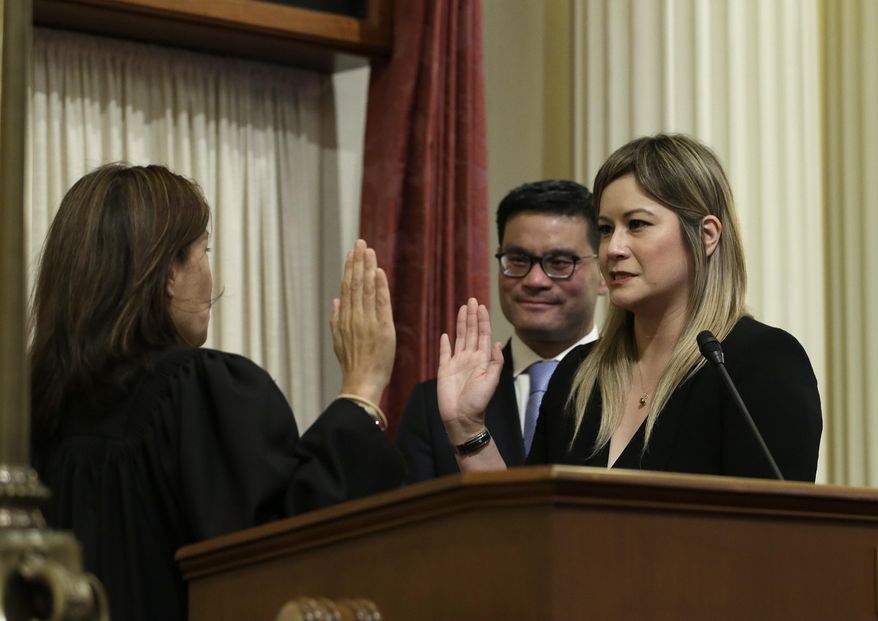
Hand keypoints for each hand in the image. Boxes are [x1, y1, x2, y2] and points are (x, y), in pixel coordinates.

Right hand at [331, 239, 395, 404]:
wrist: (361, 382)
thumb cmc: (352, 365)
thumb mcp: (338, 341)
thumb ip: (336, 320)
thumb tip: (335, 301)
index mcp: (344, 319)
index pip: (347, 288)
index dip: (349, 269)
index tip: (352, 253)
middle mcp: (354, 317)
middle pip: (355, 284)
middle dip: (358, 262)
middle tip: (360, 243)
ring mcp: (368, 321)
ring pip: (366, 289)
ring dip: (368, 268)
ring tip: (368, 251)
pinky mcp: (382, 328)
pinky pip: (380, 303)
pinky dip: (379, 287)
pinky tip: (378, 272)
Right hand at [436, 298, 503, 443]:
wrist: (461, 418)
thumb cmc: (478, 402)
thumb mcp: (492, 381)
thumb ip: (496, 362)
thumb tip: (498, 343)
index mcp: (482, 359)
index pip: (483, 335)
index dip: (482, 320)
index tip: (481, 306)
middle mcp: (470, 358)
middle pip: (471, 332)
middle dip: (472, 316)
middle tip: (472, 299)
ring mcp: (457, 363)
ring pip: (459, 338)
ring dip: (461, 323)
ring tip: (462, 308)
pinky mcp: (444, 369)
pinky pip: (444, 353)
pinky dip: (445, 343)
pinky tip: (445, 334)